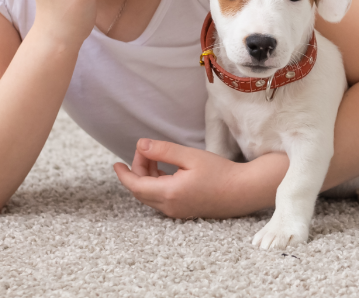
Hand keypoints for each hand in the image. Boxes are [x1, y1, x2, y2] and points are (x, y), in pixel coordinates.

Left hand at [113, 138, 289, 218]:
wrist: (243, 191)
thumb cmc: (220, 172)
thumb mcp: (190, 156)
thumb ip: (163, 151)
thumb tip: (140, 145)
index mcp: (169, 193)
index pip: (135, 185)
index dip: (124, 174)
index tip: (116, 164)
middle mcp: (170, 207)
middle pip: (140, 191)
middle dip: (137, 171)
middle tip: (144, 152)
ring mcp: (177, 212)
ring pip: (150, 197)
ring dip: (147, 179)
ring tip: (155, 159)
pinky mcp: (184, 212)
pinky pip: (161, 200)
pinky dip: (156, 186)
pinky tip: (165, 172)